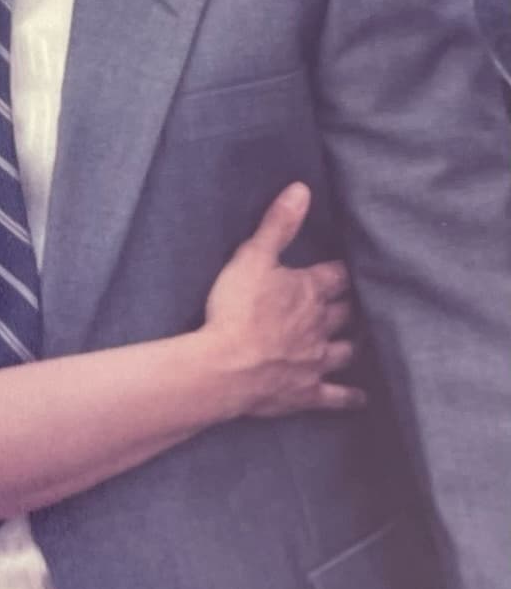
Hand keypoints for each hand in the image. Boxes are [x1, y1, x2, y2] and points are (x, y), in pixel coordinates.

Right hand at [203, 184, 363, 417]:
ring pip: (346, 350)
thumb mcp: (252, 257)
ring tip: (362, 339)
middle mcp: (321, 326)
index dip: (341, 270)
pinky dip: (350, 397)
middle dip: (352, 305)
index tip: (345, 268)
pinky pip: (336, 396)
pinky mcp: (307, 392)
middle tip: (358, 302)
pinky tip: (362, 398)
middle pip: (346, 313)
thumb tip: (301, 189)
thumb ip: (278, 225)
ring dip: (355, 344)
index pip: (336, 275)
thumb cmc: (236, 309)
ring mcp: (317, 360)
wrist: (226, 366)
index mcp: (309, 291)